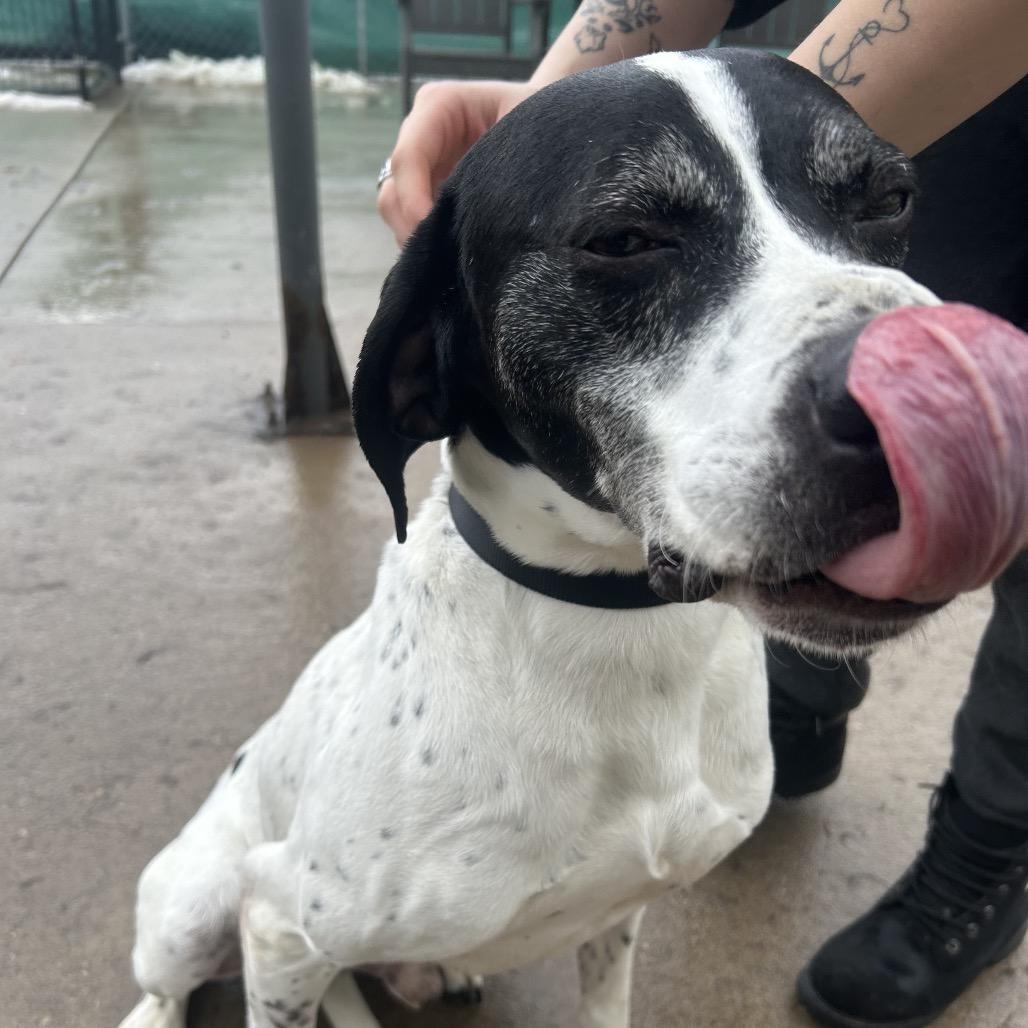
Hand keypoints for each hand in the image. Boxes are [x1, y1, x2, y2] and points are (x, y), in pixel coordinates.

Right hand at [378, 80, 537, 243]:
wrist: (556, 129)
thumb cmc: (546, 121)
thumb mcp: (527, 134)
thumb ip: (498, 165)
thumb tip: (480, 216)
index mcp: (441, 105)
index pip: (408, 156)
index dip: (413, 199)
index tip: (431, 230)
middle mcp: (422, 133)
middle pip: (394, 189)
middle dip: (411, 226)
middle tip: (442, 258)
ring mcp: (424, 166)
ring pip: (396, 211)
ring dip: (417, 239)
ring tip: (452, 258)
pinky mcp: (430, 192)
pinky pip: (413, 223)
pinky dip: (428, 243)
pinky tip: (456, 254)